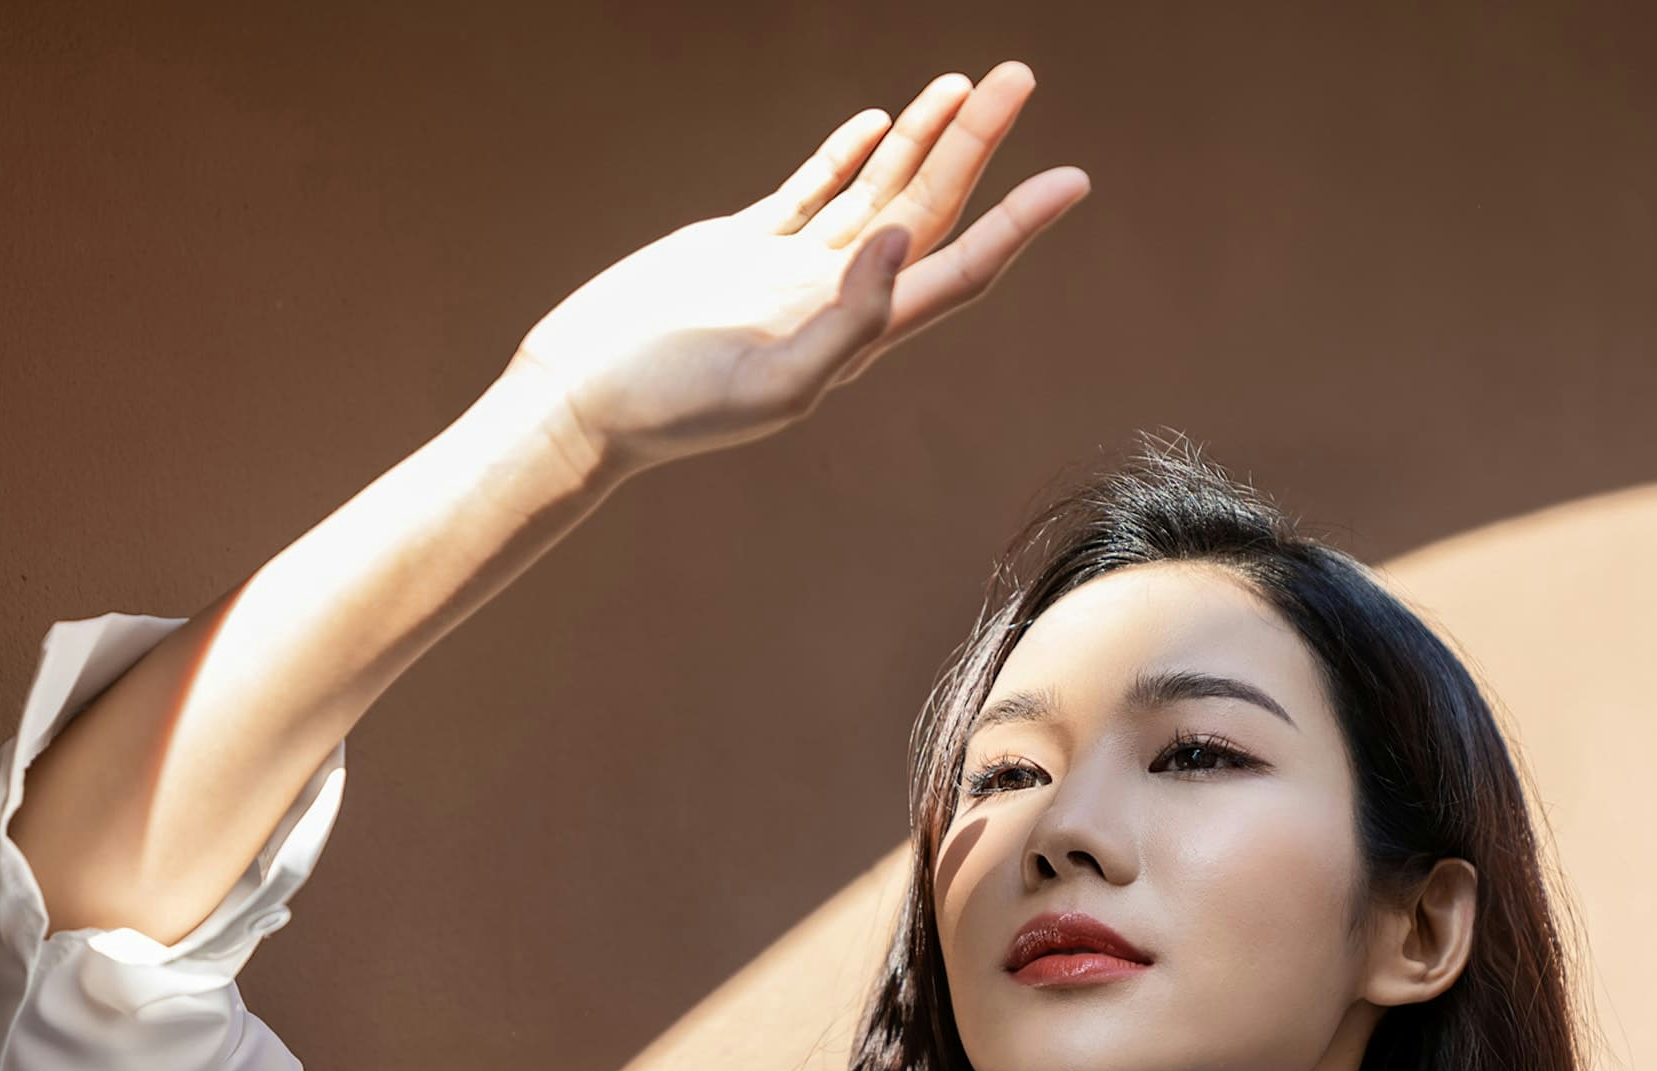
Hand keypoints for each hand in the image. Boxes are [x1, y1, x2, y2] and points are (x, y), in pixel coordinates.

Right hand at [503, 62, 1088, 479]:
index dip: (1019, 225)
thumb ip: (849, 321)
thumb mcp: (771, 384)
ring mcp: (790, 270)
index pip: (960, 270)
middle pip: (930, 211)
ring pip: (877, 190)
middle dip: (977, 145)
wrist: (584, 399)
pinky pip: (811, 190)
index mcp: (857, 336)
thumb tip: (904, 240)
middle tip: (1019, 76)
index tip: (1072, 179)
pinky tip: (876, 123)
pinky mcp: (741, 246)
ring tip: (965, 83)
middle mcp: (836, 298)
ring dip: (922, 138)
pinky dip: (845, 154)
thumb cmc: (670, 407)